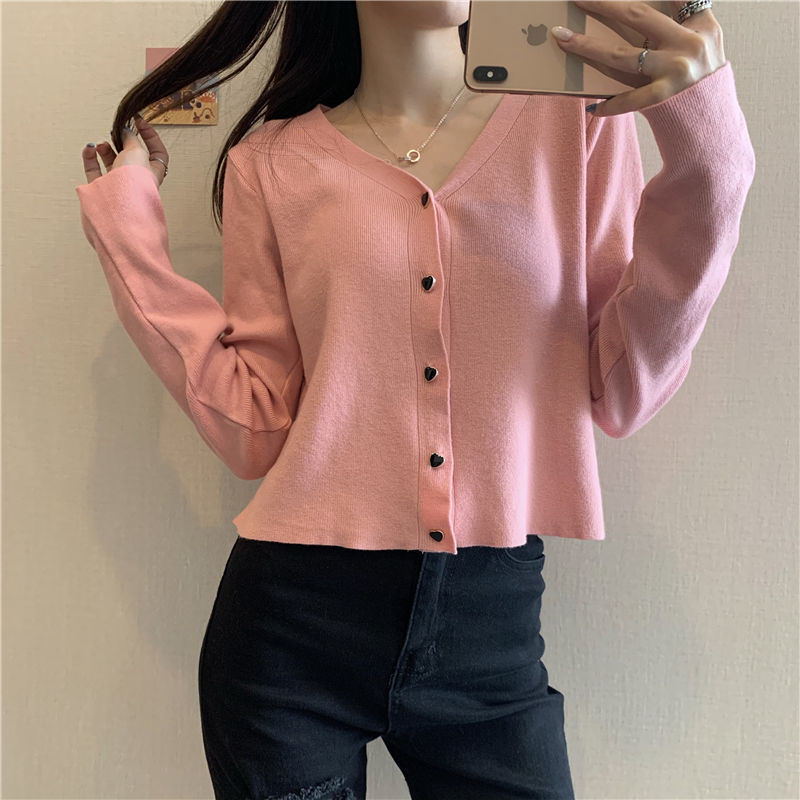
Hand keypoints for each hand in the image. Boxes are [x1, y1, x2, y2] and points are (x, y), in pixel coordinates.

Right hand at [81, 115, 168, 187]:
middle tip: (116, 132)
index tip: (139, 121)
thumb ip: (131, 139)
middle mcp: (136, 180)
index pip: (157, 151)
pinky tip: (90, 148)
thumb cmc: (133, 183)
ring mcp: (118, 184)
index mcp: (153, 173)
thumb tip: (126, 132)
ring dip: (105, 149)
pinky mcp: (101, 188)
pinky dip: (90, 157)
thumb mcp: (137, 152)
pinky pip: (94, 169)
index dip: (150, 135)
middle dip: (123, 142)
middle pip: (131, 156)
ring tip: (102, 143)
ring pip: (112, 162)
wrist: (117, 206)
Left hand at [550, 0, 726, 115]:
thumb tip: (635, 13)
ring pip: (621, 54)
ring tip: (563, 38)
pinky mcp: (664, 97)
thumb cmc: (701, 82)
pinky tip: (593, 107)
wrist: (712, 123)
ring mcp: (676, 70)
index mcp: (702, 26)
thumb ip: (684, 24)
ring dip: (587, 46)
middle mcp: (690, 43)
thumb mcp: (706, 45)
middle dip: (603, 4)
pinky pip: (628, 99)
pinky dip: (609, 104)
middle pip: (637, 15)